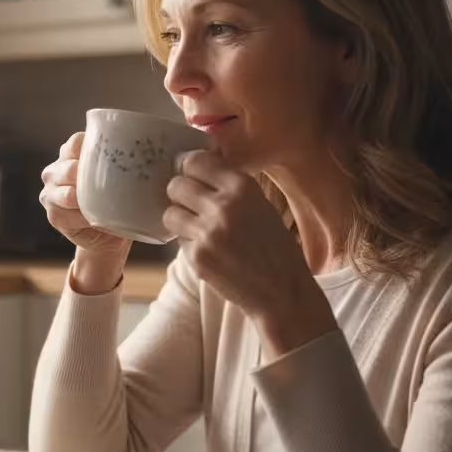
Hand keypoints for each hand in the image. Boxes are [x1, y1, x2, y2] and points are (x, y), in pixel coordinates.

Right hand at [40, 133, 131, 293]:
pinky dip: (82, 216)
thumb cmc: (118, 202)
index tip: (115, 160)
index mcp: (71, 155)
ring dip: (84, 198)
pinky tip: (94, 218)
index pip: (75, 143)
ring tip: (102, 202)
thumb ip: (128, 163)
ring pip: (64, 192)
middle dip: (88, 175)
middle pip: (68, 167)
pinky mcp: (54, 216)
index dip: (91, 149)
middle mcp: (55, 171)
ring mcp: (51, 194)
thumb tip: (166, 151)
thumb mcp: (123, 178)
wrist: (110, 238)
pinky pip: (65, 213)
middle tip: (113, 184)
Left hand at [163, 151, 336, 357]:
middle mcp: (223, 205)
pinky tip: (209, 252)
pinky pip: (178, 240)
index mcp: (242, 187)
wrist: (282, 290)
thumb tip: (193, 166)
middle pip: (176, 185)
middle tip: (191, 205)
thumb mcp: (259, 205)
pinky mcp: (197, 257)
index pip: (194, 161)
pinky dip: (189, 244)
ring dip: (180, 220)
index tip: (191, 177)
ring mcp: (208, 232)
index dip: (188, 169)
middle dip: (180, 195)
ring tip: (198, 229)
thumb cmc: (273, 246)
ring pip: (170, 213)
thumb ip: (229, 186)